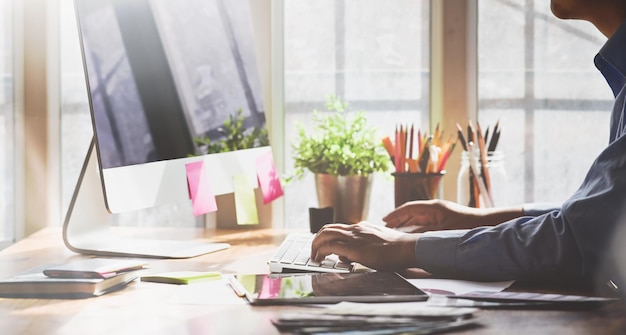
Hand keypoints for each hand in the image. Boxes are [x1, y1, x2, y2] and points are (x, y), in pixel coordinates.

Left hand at [311, 221, 418, 270]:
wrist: (405, 248)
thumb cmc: (395, 250)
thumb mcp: (376, 244)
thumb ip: (361, 247)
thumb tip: (345, 256)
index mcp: (361, 227)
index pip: (339, 228)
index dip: (328, 237)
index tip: (324, 246)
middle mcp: (355, 229)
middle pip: (327, 228)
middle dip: (317, 240)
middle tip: (314, 251)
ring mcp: (353, 237)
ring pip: (324, 234)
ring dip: (315, 245)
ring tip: (314, 257)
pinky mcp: (352, 248)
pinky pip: (329, 246)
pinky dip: (320, 252)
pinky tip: (319, 260)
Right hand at [383, 199, 523, 232]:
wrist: (487, 223)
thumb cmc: (467, 225)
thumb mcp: (443, 231)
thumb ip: (425, 235)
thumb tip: (409, 240)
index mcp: (433, 208)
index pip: (409, 208)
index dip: (395, 215)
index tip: (384, 220)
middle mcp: (434, 210)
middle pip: (411, 214)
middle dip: (398, 220)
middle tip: (384, 227)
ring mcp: (439, 215)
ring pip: (417, 220)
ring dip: (406, 226)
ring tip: (394, 233)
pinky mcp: (444, 222)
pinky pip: (425, 225)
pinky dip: (415, 230)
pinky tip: (411, 238)